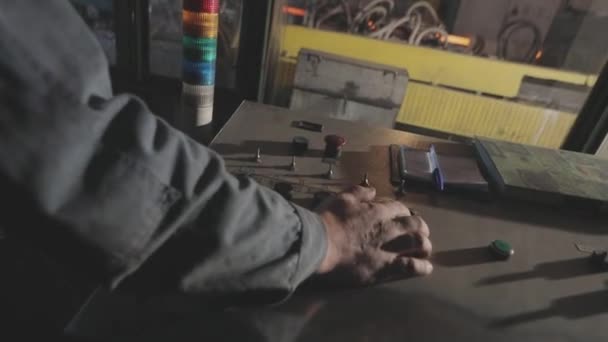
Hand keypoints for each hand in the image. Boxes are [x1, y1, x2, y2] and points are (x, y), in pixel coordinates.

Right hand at [315, 185, 431, 286]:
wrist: (320, 244)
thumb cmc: (328, 220)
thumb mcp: (341, 198)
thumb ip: (358, 192)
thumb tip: (372, 190)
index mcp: (378, 211)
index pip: (400, 209)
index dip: (404, 213)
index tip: (402, 217)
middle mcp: (388, 228)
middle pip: (416, 225)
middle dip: (421, 228)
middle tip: (419, 232)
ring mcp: (389, 248)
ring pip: (419, 244)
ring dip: (425, 246)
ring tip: (424, 250)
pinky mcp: (385, 267)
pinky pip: (411, 267)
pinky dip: (422, 267)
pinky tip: (426, 268)